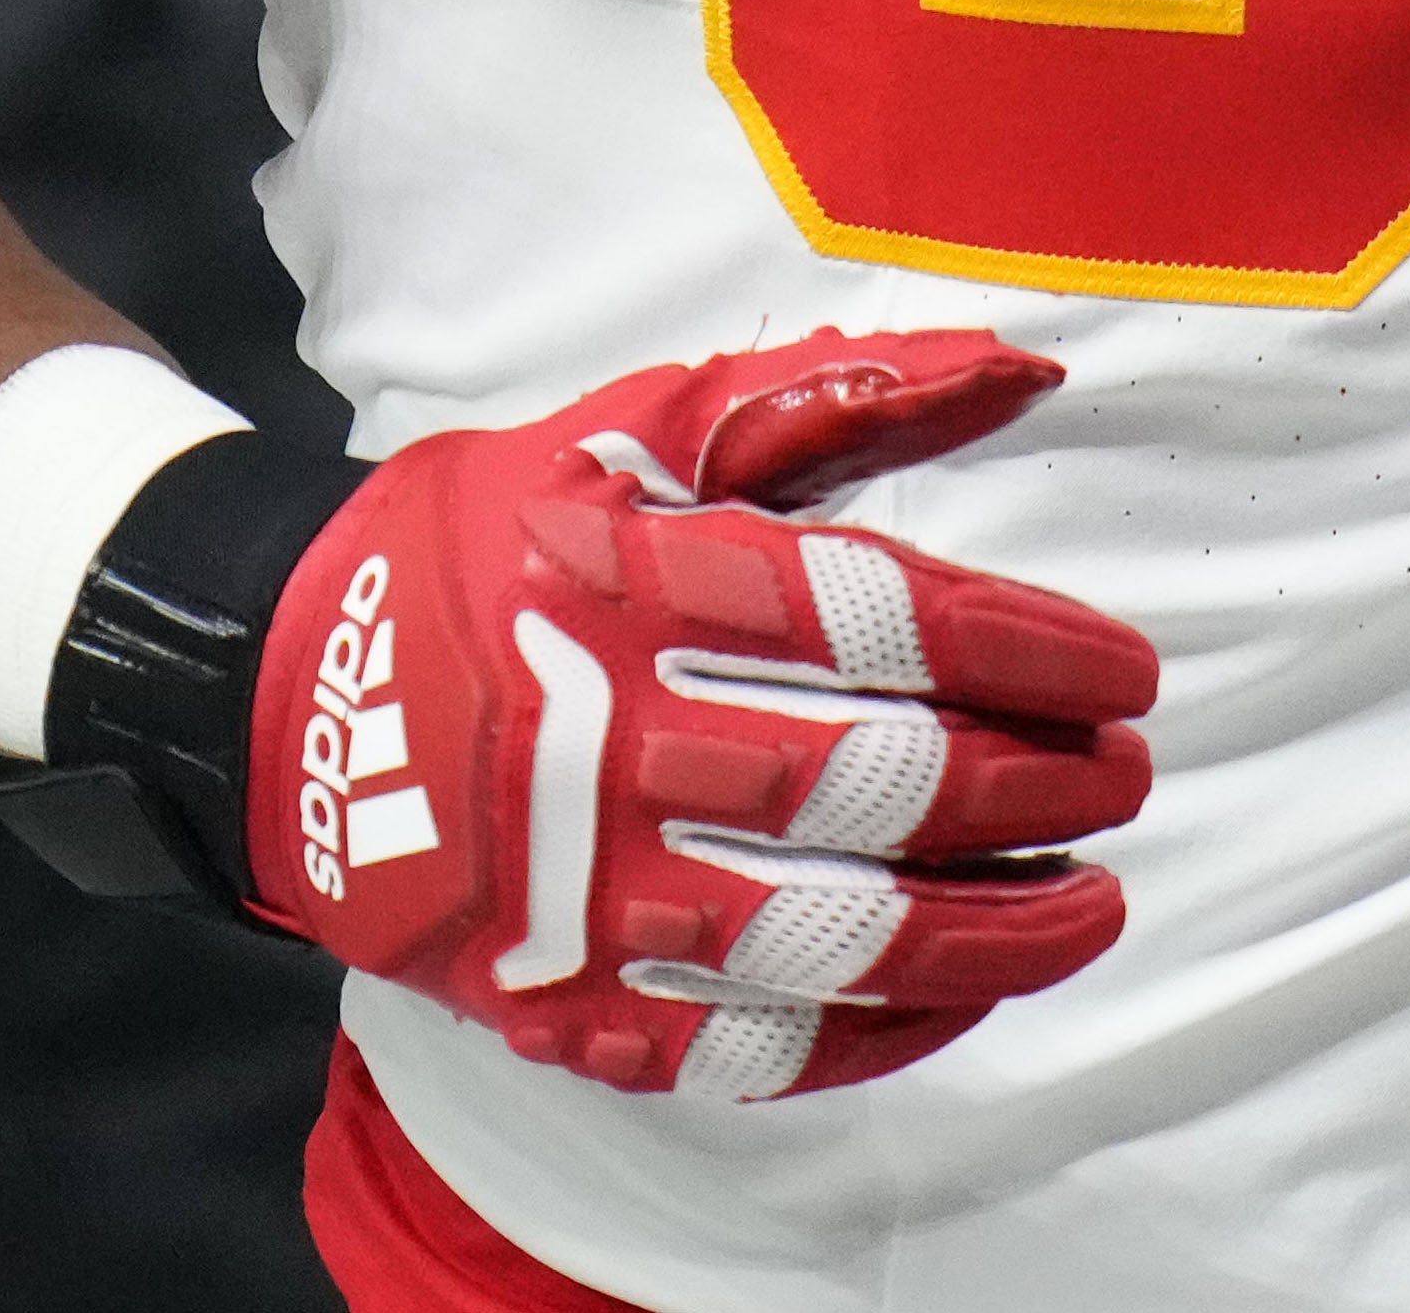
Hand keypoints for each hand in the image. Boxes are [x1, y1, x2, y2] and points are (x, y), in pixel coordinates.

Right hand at [253, 326, 1156, 1099]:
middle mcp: (610, 744)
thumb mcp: (632, 433)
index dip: (1028, 649)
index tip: (1125, 671)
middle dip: (1036, 788)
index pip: (877, 621)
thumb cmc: (491, 539)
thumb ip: (828, 398)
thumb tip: (1023, 366)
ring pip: (833, 934)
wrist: (281, 693)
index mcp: (635, 588)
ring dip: (995, 931)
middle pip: (875, 783)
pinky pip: (750, 1043)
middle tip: (1128, 776)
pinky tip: (965, 993)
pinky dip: (877, 1027)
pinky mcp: (564, 1000)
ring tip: (1094, 903)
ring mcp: (584, 893)